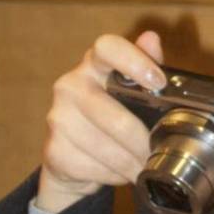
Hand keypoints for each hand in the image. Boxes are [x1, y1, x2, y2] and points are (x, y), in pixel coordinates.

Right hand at [37, 30, 166, 213]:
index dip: (134, 62)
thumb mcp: (133, 90)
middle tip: (159, 152)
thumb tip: (152, 37)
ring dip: (133, 163)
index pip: (107, 47)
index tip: (158, 82)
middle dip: (143, 142)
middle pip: (116, 118)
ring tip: (144, 165)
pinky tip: (120, 171)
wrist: (73, 158)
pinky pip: (97, 168)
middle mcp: (69, 85)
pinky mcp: (54, 150)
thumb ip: (147, 65)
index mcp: (94, 64)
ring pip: (109, 148)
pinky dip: (116, 175)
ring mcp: (58, 118)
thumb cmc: (111, 115)